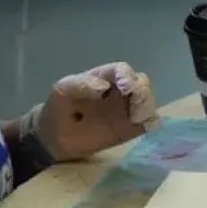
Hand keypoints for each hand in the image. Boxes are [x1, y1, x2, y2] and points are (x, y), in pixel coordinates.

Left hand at [37, 62, 158, 161]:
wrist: (54, 137)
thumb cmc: (58, 109)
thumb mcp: (63, 90)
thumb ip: (81, 84)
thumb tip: (104, 88)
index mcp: (106, 77)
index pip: (123, 70)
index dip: (127, 76)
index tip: (125, 88)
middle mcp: (121, 90)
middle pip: (142, 83)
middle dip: (142, 91)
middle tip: (135, 105)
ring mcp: (127, 109)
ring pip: (148, 101)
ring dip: (147, 106)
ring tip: (137, 119)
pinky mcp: (132, 128)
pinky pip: (150, 121)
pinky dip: (153, 121)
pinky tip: (145, 126)